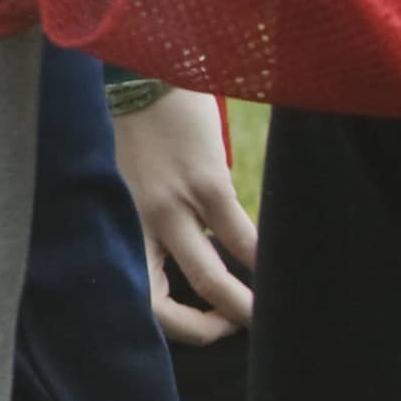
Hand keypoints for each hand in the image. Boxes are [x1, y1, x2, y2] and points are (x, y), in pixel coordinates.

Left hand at [112, 85, 256, 342]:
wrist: (143, 71)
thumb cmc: (143, 128)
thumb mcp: (133, 180)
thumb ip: (155, 217)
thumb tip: (197, 250)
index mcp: (121, 224)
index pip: (137, 296)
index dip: (175, 324)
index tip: (209, 322)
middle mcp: (139, 223)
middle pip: (160, 305)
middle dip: (206, 329)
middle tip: (240, 328)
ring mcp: (172, 205)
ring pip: (209, 279)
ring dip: (243, 306)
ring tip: (268, 313)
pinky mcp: (205, 183)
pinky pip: (240, 237)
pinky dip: (263, 260)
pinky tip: (279, 267)